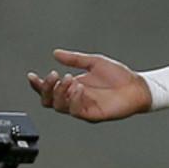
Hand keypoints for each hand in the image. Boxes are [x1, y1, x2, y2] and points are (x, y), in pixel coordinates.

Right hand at [26, 49, 150, 122]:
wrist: (137, 87)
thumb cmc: (119, 76)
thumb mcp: (93, 62)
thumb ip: (74, 59)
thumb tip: (56, 53)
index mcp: (73, 86)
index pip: (50, 88)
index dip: (38, 84)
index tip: (32, 76)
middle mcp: (75, 98)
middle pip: (49, 100)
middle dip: (47, 88)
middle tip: (53, 76)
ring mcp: (83, 107)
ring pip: (59, 106)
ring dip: (61, 92)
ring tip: (69, 80)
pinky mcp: (92, 114)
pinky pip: (76, 110)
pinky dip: (74, 99)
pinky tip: (78, 88)